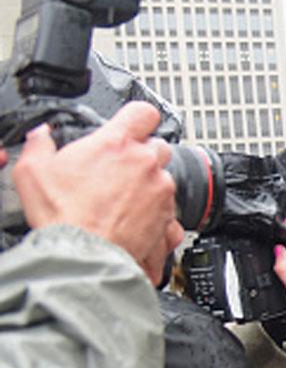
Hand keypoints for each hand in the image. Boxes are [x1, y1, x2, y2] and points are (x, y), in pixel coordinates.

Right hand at [13, 102, 175, 282]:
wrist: (84, 256)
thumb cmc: (63, 216)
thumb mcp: (33, 171)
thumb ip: (40, 145)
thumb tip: (41, 137)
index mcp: (117, 144)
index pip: (144, 111)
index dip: (138, 117)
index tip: (132, 125)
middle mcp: (146, 164)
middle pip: (157, 146)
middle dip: (141, 155)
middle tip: (118, 171)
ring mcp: (161, 192)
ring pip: (164, 179)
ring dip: (148, 187)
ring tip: (121, 202)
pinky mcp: (169, 219)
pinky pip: (171, 212)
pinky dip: (158, 216)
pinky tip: (136, 223)